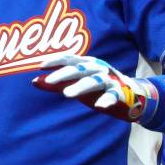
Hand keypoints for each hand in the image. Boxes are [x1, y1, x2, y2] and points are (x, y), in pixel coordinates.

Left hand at [31, 54, 158, 122]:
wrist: (131, 95)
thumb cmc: (97, 88)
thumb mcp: (75, 83)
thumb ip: (56, 83)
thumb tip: (33, 81)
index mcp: (87, 63)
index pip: (70, 58)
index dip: (56, 60)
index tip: (40, 65)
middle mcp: (98, 68)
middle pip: (80, 69)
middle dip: (63, 74)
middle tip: (48, 81)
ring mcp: (110, 80)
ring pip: (95, 81)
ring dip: (81, 86)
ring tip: (66, 94)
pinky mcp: (121, 93)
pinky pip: (114, 95)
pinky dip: (107, 100)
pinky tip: (100, 106)